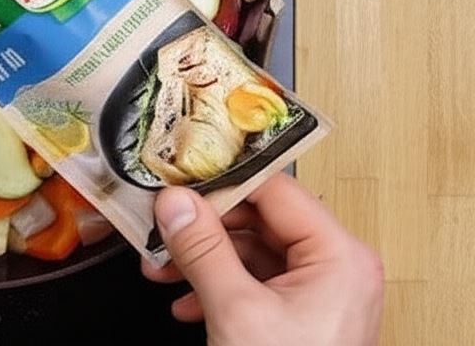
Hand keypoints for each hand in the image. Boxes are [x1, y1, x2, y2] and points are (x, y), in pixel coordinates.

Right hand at [142, 173, 383, 345]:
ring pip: (251, 254)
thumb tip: (175, 202)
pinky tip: (186, 304)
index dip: (221, 184)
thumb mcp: (236, 312)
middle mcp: (337, 267)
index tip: (176, 182)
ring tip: (161, 271)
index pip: (274, 192)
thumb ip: (203, 249)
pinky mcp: (303, 316)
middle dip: (204, 231)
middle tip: (160, 232)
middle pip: (259, 222)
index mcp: (338, 256)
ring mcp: (321, 293)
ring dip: (203, 261)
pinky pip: (256, 284)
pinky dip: (219, 288)